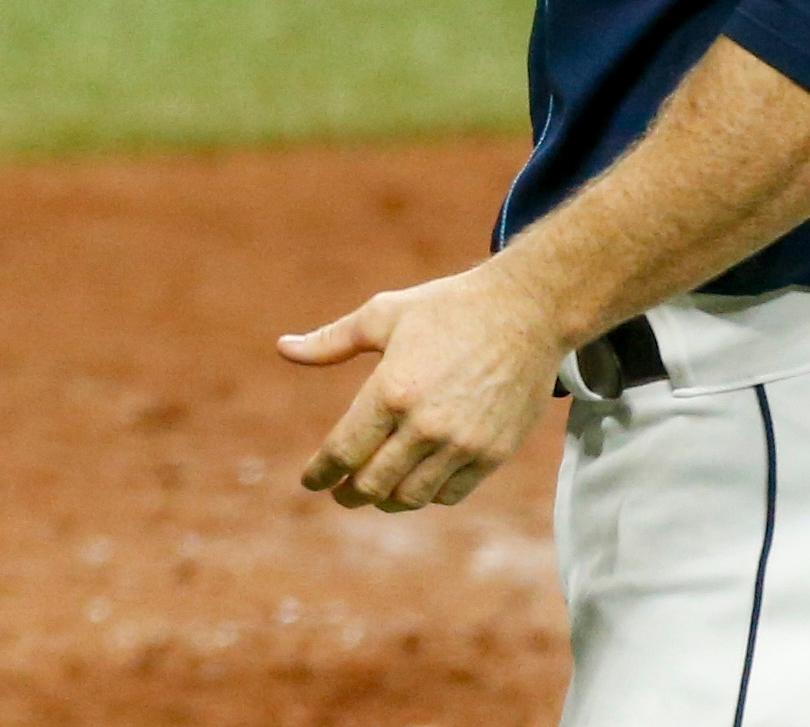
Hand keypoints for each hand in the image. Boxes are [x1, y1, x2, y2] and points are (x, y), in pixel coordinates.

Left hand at [279, 262, 568, 511]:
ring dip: (385, 500)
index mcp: (391, 391)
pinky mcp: (494, 452)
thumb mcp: (382, 315)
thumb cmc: (446, 308)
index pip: (343, 450)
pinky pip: (451, 492)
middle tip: (337, 492)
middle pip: (373, 483)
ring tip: (372, 493)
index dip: (320, 472)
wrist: (526, 312)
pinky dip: (426, 495)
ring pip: (411, 496)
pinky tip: (414, 485)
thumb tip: (282, 349)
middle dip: (348, 492)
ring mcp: (463, 443)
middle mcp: (426, 425)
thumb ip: (330, 341)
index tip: (310, 480)